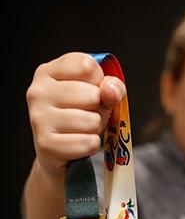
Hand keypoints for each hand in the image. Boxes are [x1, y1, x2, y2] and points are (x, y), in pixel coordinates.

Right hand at [26, 52, 125, 178]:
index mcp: (48, 72)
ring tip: (83, 130)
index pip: (86, 65)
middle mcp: (38, 92)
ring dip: (95, 129)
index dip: (99, 80)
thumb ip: (111, 86)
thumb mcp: (97, 95)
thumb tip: (110, 91)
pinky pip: (88, 143)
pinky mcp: (46, 144)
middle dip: (98, 108)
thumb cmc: (77, 117)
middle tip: (87, 115)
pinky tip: (79, 144)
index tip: (91, 90)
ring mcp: (40, 118)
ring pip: (91, 121)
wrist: (57, 153)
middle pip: (92, 94)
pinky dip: (91, 145)